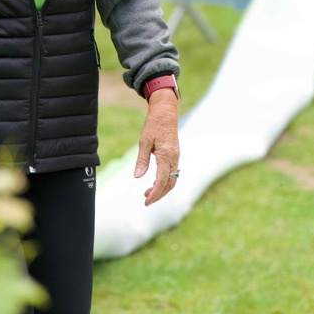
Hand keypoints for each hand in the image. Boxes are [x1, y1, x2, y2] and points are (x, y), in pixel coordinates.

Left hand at [134, 89, 179, 205]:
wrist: (165, 112)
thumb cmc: (153, 124)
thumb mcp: (144, 141)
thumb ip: (142, 160)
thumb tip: (137, 176)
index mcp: (166, 155)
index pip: (162, 180)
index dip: (155, 193)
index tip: (146, 202)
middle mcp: (174, 158)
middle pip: (170, 183)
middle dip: (159, 194)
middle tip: (146, 200)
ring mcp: (176, 156)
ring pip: (172, 179)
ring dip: (162, 189)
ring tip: (148, 193)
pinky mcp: (175, 155)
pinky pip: (173, 173)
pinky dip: (165, 181)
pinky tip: (154, 182)